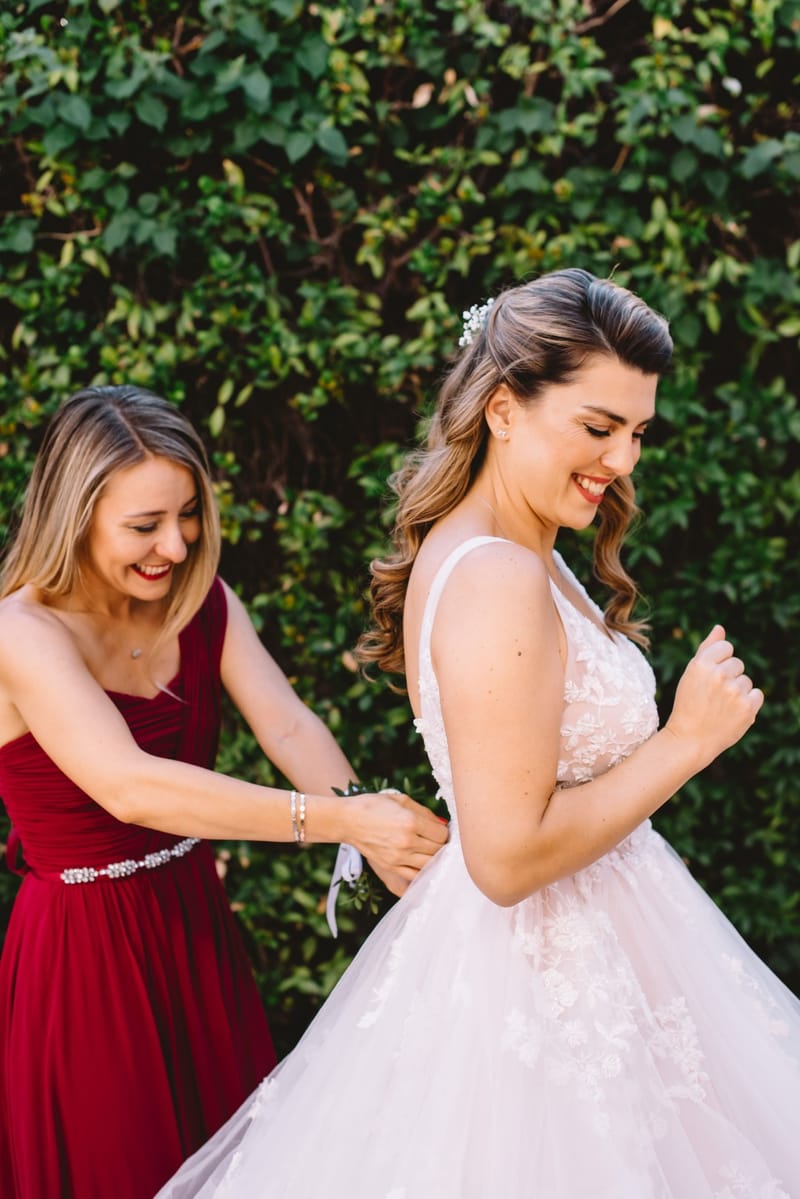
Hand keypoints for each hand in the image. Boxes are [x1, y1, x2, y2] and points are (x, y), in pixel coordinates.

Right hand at [349, 790, 447, 885]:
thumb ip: (424, 812)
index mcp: (410, 822)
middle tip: (437, 839)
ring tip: (431, 849)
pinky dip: (423, 870)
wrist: (347, 820)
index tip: (439, 828)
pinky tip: (423, 862)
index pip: (442, 834)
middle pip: (438, 850)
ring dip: (434, 857)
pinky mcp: (391, 867)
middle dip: (441, 844)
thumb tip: (442, 824)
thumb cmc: (373, 806)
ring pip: (430, 864)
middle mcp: (406, 841)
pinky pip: (415, 875)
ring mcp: (398, 857)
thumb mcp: (401, 800)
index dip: (444, 831)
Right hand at [664, 625, 763, 769]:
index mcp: (701, 664)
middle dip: (728, 676)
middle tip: (713, 695)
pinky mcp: (748, 708)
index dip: (719, 662)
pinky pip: (757, 694)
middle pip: (737, 664)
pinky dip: (748, 703)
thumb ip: (707, 649)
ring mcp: (734, 692)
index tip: (710, 676)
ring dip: (737, 691)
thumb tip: (720, 628)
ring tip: (721, 706)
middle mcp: (718, 675)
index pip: (726, 648)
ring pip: (746, 680)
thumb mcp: (692, 674)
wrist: (690, 739)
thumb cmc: (688, 704)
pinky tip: (732, 712)